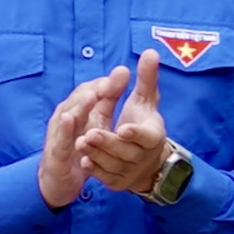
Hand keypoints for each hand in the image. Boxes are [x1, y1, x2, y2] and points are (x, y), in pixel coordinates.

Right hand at [37, 67, 126, 209]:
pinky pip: (60, 140)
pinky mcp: (55, 153)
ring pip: (68, 116)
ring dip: (79, 106)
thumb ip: (108, 99)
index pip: (90, 90)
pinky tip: (70, 120)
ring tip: (92, 96)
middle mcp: (65, 117)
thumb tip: (122, 71)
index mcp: (77, 108)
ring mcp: (58, 134)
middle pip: (78, 99)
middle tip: (109, 82)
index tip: (122, 74)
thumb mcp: (97, 121)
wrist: (59, 181)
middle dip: (93, 90)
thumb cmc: (78, 146)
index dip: (105, 82)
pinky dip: (64, 130)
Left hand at [76, 49, 174, 197]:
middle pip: (126, 152)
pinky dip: (94, 169)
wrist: (146, 161)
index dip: (136, 134)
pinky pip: (104, 177)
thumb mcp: (145, 101)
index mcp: (154, 136)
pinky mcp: (117, 182)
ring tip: (80, 142)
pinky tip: (83, 160)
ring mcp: (130, 172)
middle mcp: (144, 156)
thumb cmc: (143, 123)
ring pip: (112, 165)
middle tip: (90, 134)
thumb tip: (150, 51)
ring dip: (96, 154)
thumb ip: (147, 78)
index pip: (148, 137)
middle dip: (107, 143)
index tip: (123, 128)